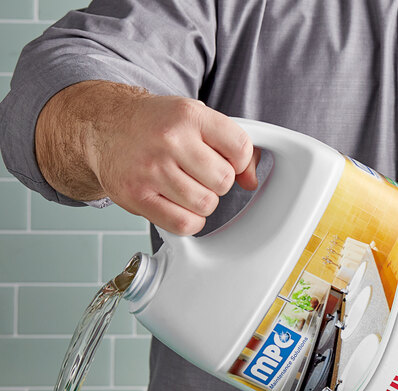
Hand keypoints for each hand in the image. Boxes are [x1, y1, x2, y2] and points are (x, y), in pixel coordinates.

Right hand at [86, 93, 258, 233]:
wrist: (103, 125)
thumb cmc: (155, 125)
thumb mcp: (194, 118)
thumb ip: (230, 144)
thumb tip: (251, 181)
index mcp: (189, 115)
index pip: (240, 148)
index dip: (240, 162)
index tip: (227, 161)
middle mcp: (169, 140)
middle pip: (224, 181)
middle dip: (218, 183)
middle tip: (200, 175)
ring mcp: (151, 169)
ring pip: (206, 205)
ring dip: (202, 203)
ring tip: (186, 188)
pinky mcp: (136, 196)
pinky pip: (183, 224)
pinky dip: (188, 221)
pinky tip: (178, 206)